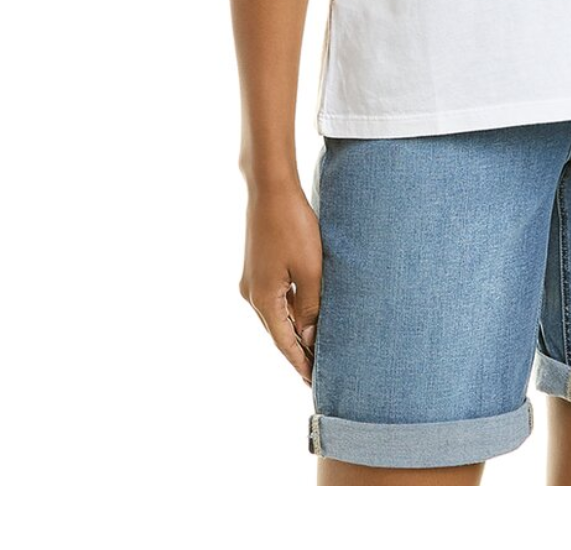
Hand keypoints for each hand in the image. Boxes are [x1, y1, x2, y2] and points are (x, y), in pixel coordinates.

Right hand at [239, 184, 322, 384]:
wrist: (270, 188)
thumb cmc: (293, 226)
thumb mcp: (309, 269)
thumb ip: (310, 307)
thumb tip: (310, 339)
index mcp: (263, 299)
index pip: (284, 342)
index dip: (301, 363)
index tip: (315, 382)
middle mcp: (252, 294)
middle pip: (278, 332)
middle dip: (298, 352)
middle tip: (319, 374)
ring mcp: (252, 280)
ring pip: (276, 315)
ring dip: (294, 332)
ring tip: (315, 349)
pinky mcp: (258, 267)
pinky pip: (275, 299)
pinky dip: (290, 312)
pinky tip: (305, 315)